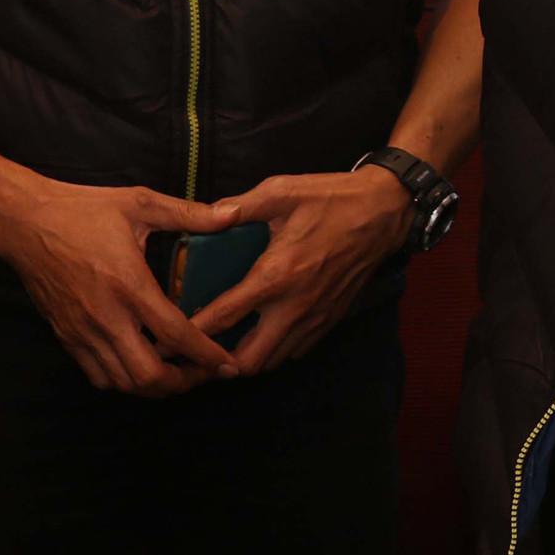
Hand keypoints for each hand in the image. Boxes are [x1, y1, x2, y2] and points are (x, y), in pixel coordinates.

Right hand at [0, 176, 237, 395]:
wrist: (22, 221)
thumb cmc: (81, 209)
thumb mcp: (139, 203)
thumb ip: (190, 214)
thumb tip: (235, 213)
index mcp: (128, 284)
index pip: (174, 334)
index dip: (206, 355)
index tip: (228, 365)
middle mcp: (105, 316)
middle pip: (148, 375)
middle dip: (182, 382)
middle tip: (204, 372)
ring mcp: (82, 330)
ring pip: (122, 383)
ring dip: (154, 386)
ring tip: (178, 373)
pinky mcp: (65, 336)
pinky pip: (97, 375)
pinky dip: (123, 380)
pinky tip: (140, 365)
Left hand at [188, 165, 414, 375]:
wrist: (384, 212)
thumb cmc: (333, 199)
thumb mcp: (282, 191)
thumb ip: (240, 206)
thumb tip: (209, 214)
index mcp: (276, 275)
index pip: (224, 317)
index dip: (191, 333)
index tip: (170, 339)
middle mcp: (294, 305)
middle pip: (248, 360)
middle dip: (218, 363)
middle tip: (197, 352)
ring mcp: (315, 316)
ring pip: (273, 361)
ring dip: (246, 359)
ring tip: (223, 346)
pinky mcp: (331, 318)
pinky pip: (296, 350)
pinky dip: (274, 350)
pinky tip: (261, 332)